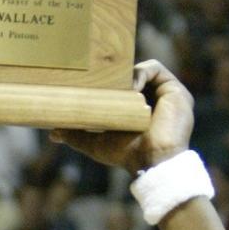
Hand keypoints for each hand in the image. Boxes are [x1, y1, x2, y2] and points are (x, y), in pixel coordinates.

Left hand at [50, 59, 193, 175]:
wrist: (152, 161)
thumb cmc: (127, 154)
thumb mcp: (96, 143)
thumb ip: (77, 135)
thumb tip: (53, 133)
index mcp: (139, 109)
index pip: (123, 86)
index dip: (109, 81)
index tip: (91, 79)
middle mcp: (154, 100)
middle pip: (132, 75)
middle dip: (115, 71)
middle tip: (95, 71)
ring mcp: (166, 94)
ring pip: (142, 69)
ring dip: (126, 74)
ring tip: (115, 86)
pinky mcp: (175, 90)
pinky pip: (155, 68)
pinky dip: (139, 73)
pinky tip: (130, 88)